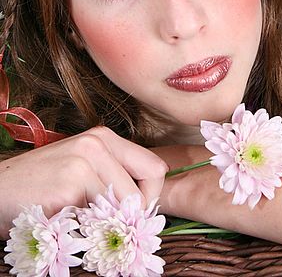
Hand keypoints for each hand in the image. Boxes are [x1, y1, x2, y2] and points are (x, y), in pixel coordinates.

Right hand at [0, 126, 168, 239]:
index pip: (155, 168)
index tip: (131, 212)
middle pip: (145, 191)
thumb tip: (147, 205)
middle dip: (131, 216)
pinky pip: (97, 219)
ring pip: (124, 208)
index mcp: (104, 137)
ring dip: (107, 224)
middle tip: (109, 225)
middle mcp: (97, 143)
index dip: (149, 196)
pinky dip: (86, 229)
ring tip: (82, 220)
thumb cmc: (41, 185)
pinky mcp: (68, 185)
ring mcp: (83, 162)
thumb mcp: (81, 168)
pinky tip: (65, 220)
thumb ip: (113, 177)